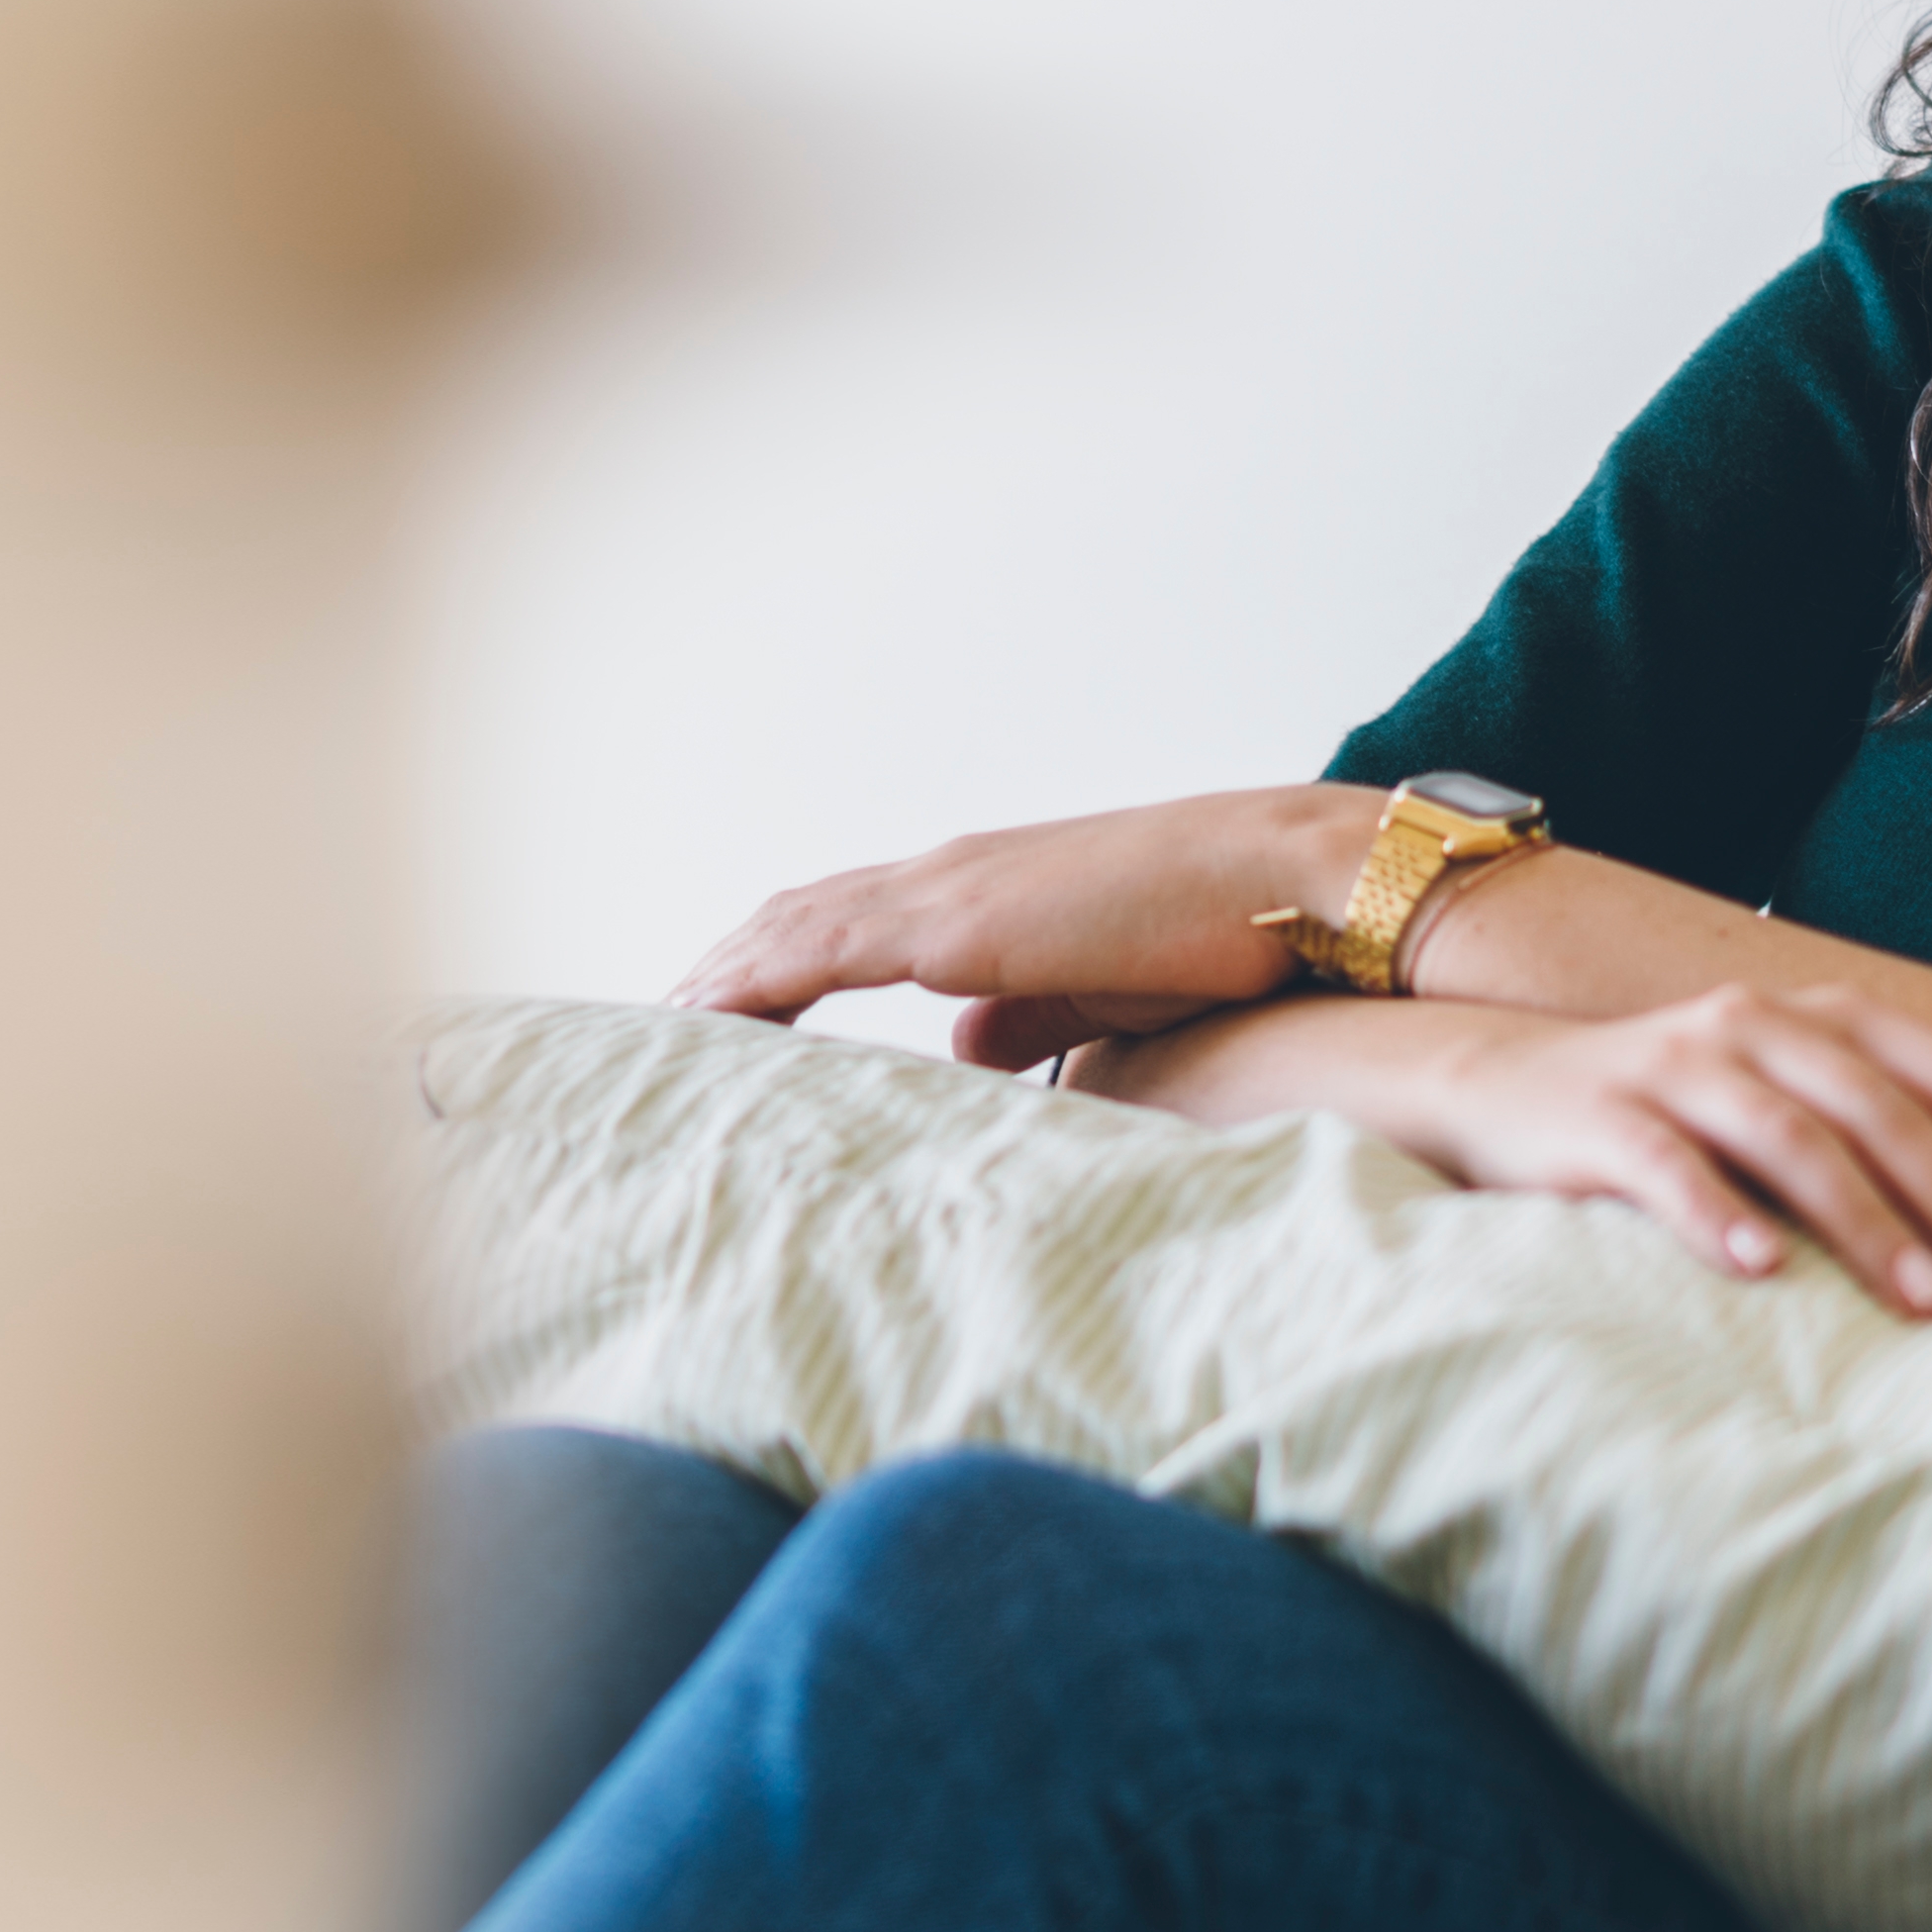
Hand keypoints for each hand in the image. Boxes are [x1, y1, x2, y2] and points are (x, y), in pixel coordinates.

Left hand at [671, 788, 1370, 1061]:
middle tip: (648, 1032)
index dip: (770, 964)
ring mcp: (941, 896)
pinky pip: (814, 952)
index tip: (715, 1015)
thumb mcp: (1097, 988)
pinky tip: (702, 1021)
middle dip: (720, 971)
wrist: (1283, 883)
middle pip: (792, 919)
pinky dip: (749, 984)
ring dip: (715, 978)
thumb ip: (1026, 1015)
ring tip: (648, 1033)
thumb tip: (965, 1050)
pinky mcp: (949, 926)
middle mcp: (942, 881)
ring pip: (786, 929)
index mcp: (976, 897)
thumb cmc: (1216, 936)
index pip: (840, 923)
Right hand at [1399, 980, 1931, 1317]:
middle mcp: (1765, 1022)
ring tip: (1927, 1304)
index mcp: (1832, 1019)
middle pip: (1892, 1113)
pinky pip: (1668, 1162)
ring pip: (1796, 1138)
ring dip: (1872, 1224)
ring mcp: (1680, 1061)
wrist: (1503, 1089)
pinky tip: (1764, 1271)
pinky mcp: (1603, 1113)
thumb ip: (1885, 1146)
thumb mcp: (1793, 1107)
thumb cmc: (1681, 1123)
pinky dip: (1720, 1214)